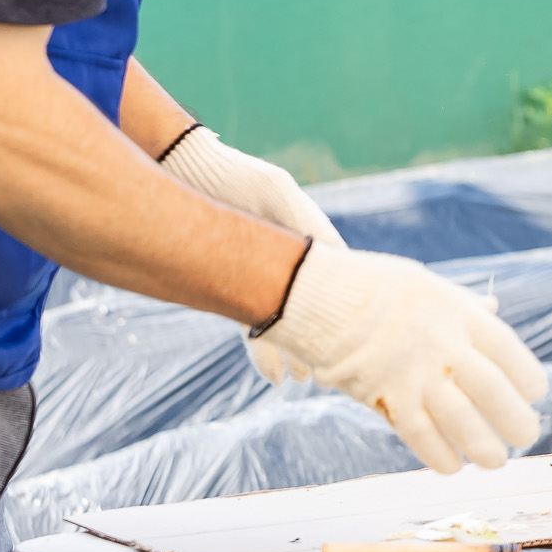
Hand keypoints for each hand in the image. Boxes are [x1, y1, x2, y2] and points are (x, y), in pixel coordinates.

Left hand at [160, 125, 347, 381]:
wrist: (195, 173)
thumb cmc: (240, 178)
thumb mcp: (277, 191)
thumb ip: (304, 221)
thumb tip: (331, 253)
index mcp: (307, 241)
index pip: (335, 280)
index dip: (345, 308)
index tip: (356, 334)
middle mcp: (289, 261)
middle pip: (307, 309)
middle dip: (314, 341)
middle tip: (320, 373)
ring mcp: (263, 272)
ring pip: (280, 321)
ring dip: (288, 351)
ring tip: (297, 378)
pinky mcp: (234, 278)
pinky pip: (251, 319)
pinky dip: (261, 346)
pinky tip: (268, 370)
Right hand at [257, 244, 548, 472]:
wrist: (320, 294)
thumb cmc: (378, 288)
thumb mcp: (429, 286)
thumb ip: (462, 305)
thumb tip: (493, 308)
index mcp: (459, 313)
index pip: (507, 349)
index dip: (527, 376)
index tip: (537, 394)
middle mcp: (443, 344)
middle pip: (491, 390)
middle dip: (514, 419)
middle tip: (527, 436)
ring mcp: (414, 371)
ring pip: (460, 418)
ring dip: (482, 445)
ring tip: (496, 461)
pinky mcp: (384, 393)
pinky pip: (418, 431)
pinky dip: (437, 452)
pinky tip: (452, 466)